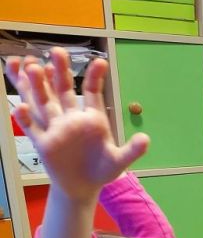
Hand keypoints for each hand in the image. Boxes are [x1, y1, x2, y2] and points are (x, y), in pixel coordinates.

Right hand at [5, 48, 147, 199]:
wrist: (83, 187)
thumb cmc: (102, 170)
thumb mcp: (119, 161)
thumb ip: (132, 150)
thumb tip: (146, 139)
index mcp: (92, 119)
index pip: (93, 93)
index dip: (95, 77)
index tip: (100, 62)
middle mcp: (72, 118)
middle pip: (64, 91)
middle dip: (60, 72)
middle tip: (57, 51)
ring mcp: (56, 129)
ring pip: (45, 103)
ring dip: (38, 86)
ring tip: (33, 67)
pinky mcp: (43, 143)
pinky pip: (32, 128)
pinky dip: (25, 118)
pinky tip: (22, 107)